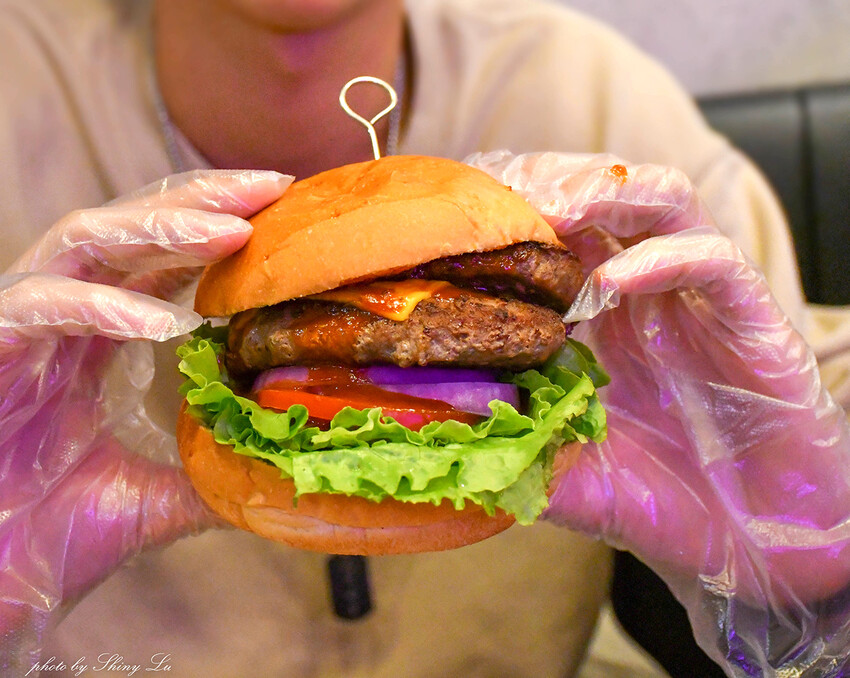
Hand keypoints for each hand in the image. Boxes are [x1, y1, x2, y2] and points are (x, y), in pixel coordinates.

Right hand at [0, 170, 290, 669]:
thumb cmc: (46, 535)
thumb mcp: (154, 498)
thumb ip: (210, 474)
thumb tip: (281, 474)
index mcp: (101, 335)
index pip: (165, 257)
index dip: (222, 226)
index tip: (289, 214)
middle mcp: (64, 316)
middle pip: (134, 226)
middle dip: (205, 199)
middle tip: (275, 186)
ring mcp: (22, 326)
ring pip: (86, 240)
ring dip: (161, 227)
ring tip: (234, 230)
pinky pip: (40, 306)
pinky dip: (102, 308)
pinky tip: (163, 324)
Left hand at [469, 150, 849, 673]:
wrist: (744, 539)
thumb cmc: (652, 499)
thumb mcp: (560, 467)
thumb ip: (505, 437)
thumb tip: (425, 414)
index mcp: (591, 312)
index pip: (545, 229)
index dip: (502, 210)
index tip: (449, 213)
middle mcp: (640, 288)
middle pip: (594, 194)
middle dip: (542, 184)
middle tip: (494, 195)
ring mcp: (693, 294)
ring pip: (657, 199)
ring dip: (600, 193)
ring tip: (550, 212)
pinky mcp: (746, 313)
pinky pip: (710, 259)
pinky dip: (660, 258)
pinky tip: (612, 283)